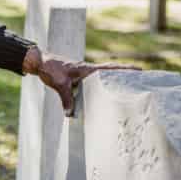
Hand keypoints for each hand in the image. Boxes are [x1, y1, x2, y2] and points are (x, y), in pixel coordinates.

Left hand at [23, 46, 140, 116]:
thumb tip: (70, 115)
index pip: (110, 68)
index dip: (125, 69)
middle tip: (140, 84)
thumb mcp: (60, 84)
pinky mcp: (77, 80)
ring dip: (111, 85)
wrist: (40, 63)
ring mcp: (83, 76)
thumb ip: (67, 99)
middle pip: (110, 74)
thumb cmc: (51, 69)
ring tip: (125, 94)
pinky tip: (100, 100)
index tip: (140, 69)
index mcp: (88, 69)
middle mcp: (88, 72)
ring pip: (101, 81)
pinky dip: (97, 92)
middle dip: (124, 78)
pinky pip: (91, 87)